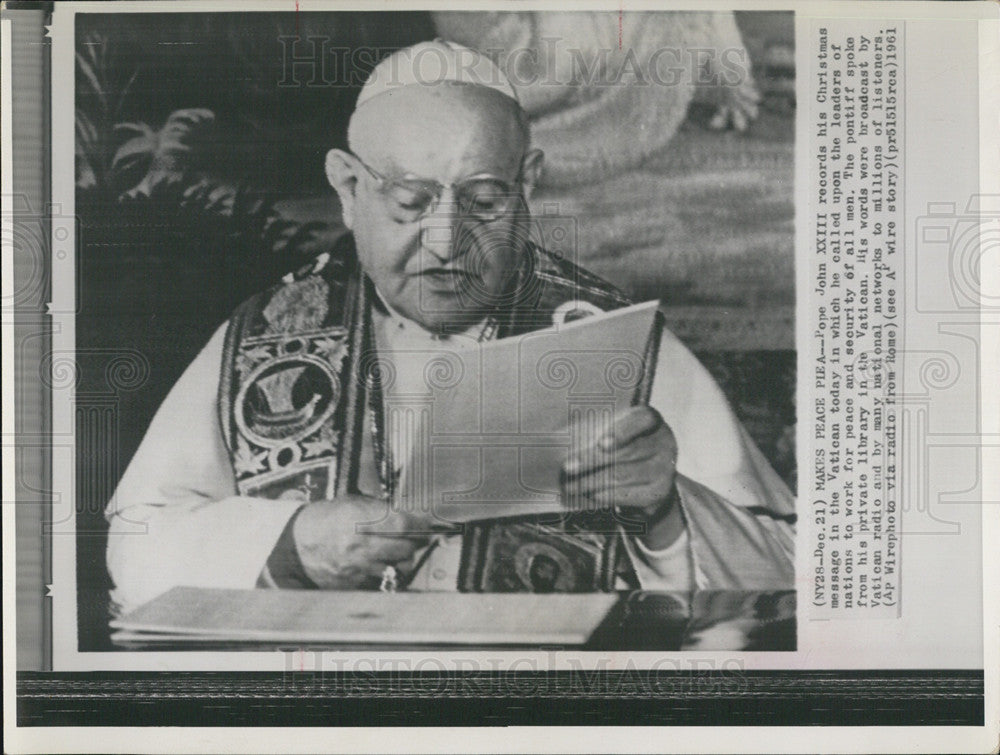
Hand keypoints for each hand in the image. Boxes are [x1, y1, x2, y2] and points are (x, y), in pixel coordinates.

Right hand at [291, 494, 433, 588]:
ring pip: (399, 566)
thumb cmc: (326, 520)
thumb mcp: (352, 503)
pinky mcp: (355, 583)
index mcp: (359, 518)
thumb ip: (380, 509)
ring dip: (405, 558)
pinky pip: (383, 578)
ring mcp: (358, 566)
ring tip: (400, 549)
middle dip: (416, 541)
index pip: (404, 524)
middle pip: (407, 547)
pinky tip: (383, 562)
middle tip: (418, 535)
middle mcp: (361, 544)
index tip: (429, 521)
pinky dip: (387, 571)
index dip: (422, 523)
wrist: (296, 545)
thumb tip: (410, 513)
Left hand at [561, 406, 683, 549]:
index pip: (641, 420)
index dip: (622, 431)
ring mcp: (664, 469)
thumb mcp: (611, 432)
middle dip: (593, 460)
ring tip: (570, 486)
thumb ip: (594, 431)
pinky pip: (628, 495)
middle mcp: (664, 442)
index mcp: (650, 420)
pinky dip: (605, 495)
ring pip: (623, 475)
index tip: (601, 444)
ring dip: (592, 482)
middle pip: (627, 451)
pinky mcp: (659, 492)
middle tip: (568, 468)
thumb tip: (556, 438)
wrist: (647, 476)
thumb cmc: (621, 447)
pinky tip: (590, 495)